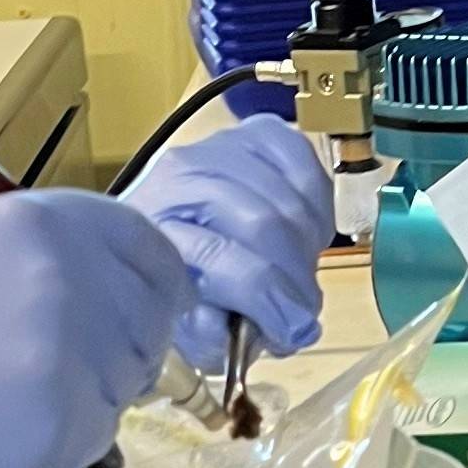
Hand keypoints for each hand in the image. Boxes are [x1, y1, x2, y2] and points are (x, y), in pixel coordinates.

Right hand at [0, 192, 192, 467]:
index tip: (140, 307)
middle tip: (48, 374)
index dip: (148, 284)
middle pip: (149, 319)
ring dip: (83, 400)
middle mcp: (64, 274)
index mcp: (35, 220)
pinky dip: (57, 449)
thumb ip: (31, 259)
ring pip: (123, 384)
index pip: (145, 246)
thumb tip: (103, 284)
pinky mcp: (64, 424)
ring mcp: (70, 351)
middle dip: (115, 350)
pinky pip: (95, 441)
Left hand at [124, 116, 331, 373]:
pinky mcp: (257, 134)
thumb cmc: (184, 287)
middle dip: (294, 278)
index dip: (266, 298)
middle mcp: (178, 176)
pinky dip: (316, 207)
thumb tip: (269, 326)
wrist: (179, 233)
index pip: (218, 256)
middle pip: (262, 223)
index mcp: (151, 228)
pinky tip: (302, 234)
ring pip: (289, 199)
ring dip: (306, 249)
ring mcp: (219, 148)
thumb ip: (215, 333)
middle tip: (301, 311)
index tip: (292, 331)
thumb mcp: (186, 329)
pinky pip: (306, 164)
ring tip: (296, 276)